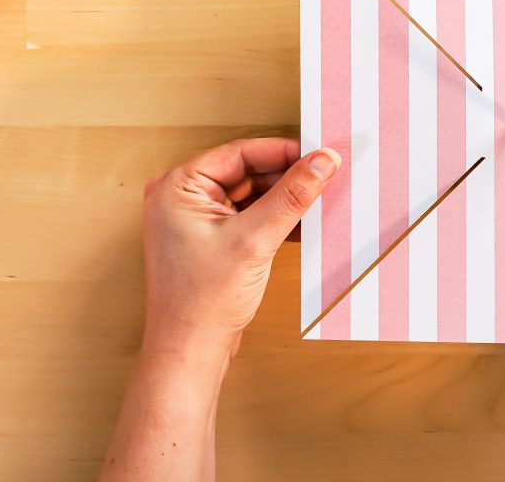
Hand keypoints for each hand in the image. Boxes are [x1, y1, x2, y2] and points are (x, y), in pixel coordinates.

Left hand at [140, 138, 340, 358]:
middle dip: (287, 177)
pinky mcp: (212, 240)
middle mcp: (182, 198)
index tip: (320, 154)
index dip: (283, 152)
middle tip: (325, 178)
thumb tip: (322, 161)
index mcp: (178, 186)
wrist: (190, 352)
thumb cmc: (202, 301)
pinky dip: (275, 218)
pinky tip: (303, 225)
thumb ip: (291, 196)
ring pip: (252, 193)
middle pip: (247, 171)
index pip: (240, 153)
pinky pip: (249, 215)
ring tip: (318, 202)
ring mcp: (196, 220)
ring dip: (284, 199)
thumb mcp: (255, 240)